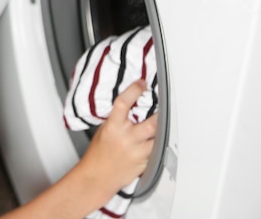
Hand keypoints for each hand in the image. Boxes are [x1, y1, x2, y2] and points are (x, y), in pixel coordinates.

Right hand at [79, 80, 157, 196]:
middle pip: (153, 122)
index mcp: (113, 127)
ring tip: (162, 124)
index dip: (134, 90)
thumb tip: (129, 107)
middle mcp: (127, 138)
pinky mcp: (145, 162)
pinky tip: (155, 141)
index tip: (141, 83)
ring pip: (159, 137)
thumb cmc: (97, 155)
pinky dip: (158, 145)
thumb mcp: (103, 130)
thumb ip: (116, 119)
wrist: (97, 177)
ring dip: (162, 130)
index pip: (124, 103)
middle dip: (160, 113)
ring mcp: (138, 152)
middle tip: (163, 104)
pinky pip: (157, 151)